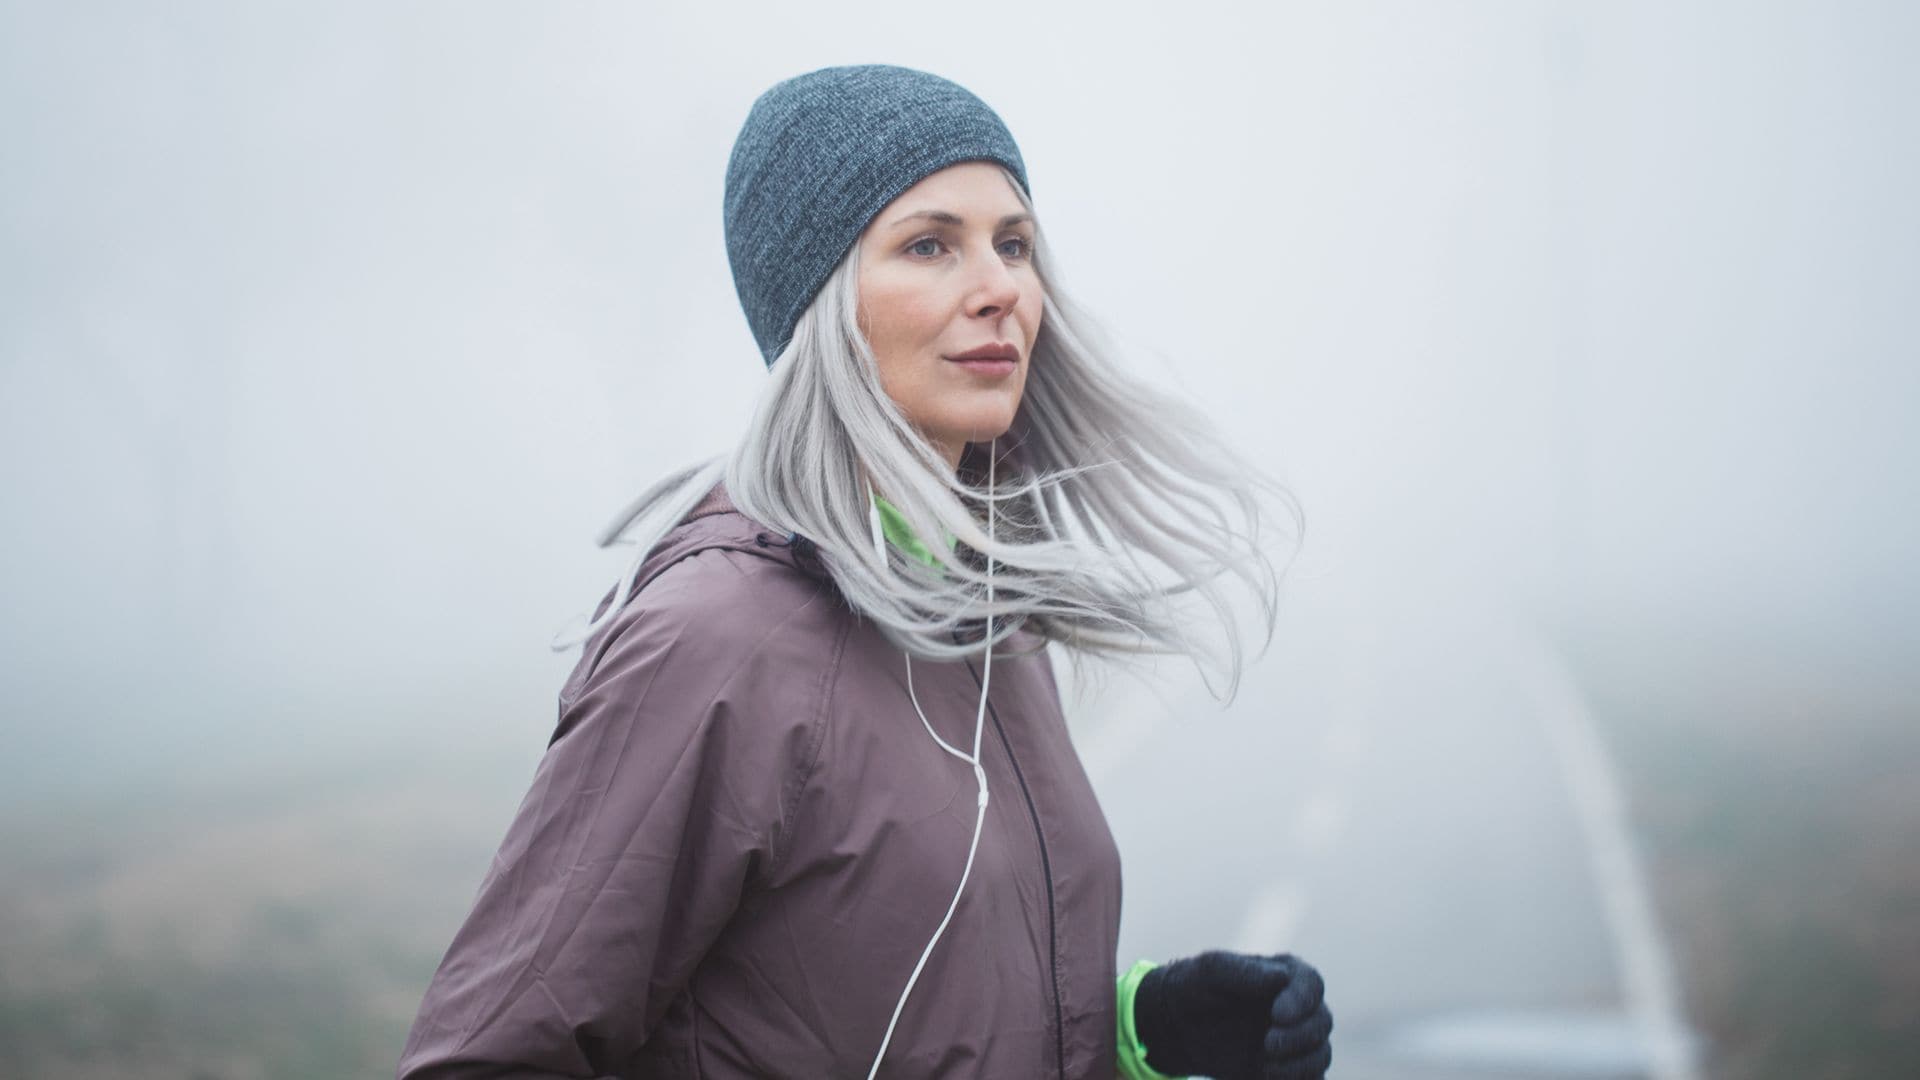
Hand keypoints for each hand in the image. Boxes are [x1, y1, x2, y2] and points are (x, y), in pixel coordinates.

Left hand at [1133, 950, 1331, 1079]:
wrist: (1179, 1026)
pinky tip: (1267, 1079)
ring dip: (1300, 1066)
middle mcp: (1298, 1007)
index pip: (1312, 984)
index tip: (1277, 1015)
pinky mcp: (1288, 1069)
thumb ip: (1244, 970)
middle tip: (1267, 1046)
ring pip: (1320, 1056)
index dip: (1301, 1001)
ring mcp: (1296, 1040)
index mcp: (1286, 975)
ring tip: (1266, 1070)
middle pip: (1322, 1022)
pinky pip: (1310, 1079)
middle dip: (1300, 1037)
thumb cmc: (1197, 987)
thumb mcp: (1212, 970)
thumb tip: (1280, 978)